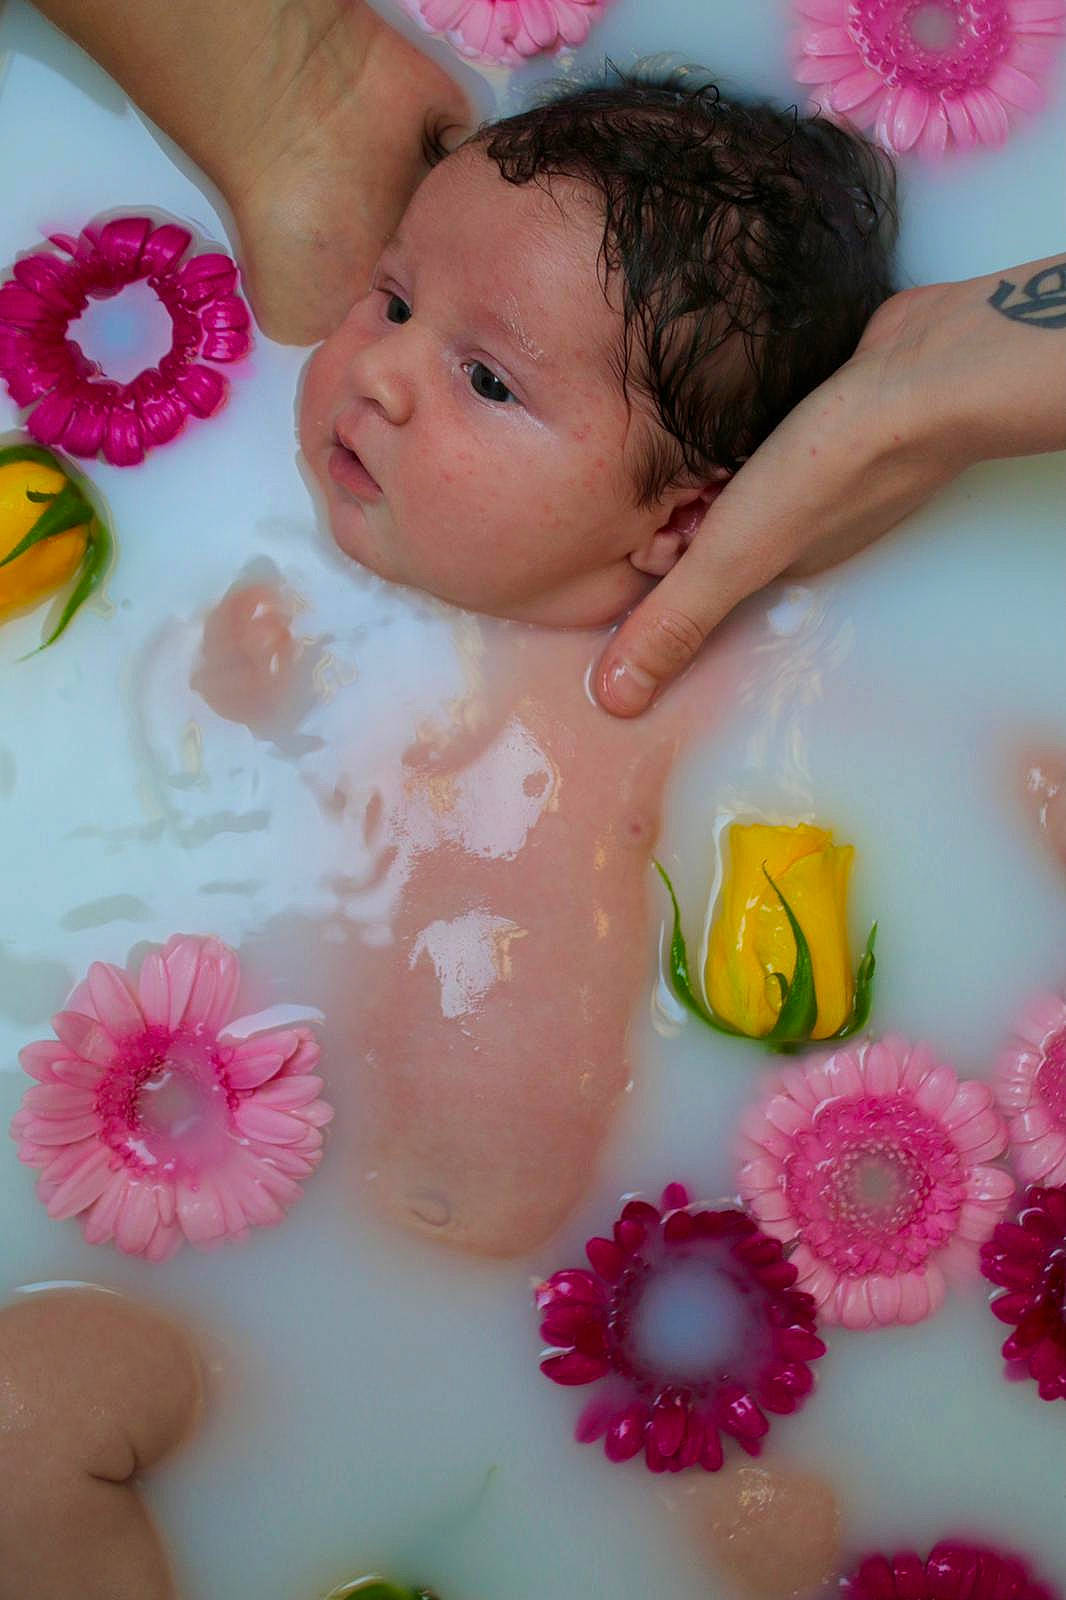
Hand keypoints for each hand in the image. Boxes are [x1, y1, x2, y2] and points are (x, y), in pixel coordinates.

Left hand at [595, 256, 1065, 715]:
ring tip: (702, 433)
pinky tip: (743, 402)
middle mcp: (801, 529)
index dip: (657, 553)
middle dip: (680, 507)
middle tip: (676, 470)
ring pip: (745, 482)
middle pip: (717, 530)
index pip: (695, 577)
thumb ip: (674, 621)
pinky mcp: (834, 416)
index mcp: (775, 570)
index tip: (651, 522)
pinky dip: (749, 425)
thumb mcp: (731, 558)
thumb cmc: (828, 471)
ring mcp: (824, 473)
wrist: (920, 375)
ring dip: (714, 464)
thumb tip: (618, 703)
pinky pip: (773, 433)